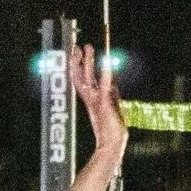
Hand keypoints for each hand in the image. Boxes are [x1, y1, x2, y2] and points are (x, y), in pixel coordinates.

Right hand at [70, 44, 127, 160]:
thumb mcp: (111, 107)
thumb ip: (110, 94)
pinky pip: (103, 88)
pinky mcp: (104, 105)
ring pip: (89, 78)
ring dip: (89, 62)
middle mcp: (91, 99)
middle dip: (81, 60)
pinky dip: (104, 76)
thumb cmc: (111, 129)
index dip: (78, 66)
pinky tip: (106, 64)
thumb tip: (112, 83)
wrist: (111, 144)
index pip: (80, 79)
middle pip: (82, 75)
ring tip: (87, 48)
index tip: (78, 53)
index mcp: (90, 100)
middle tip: (78, 46)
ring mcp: (96, 101)